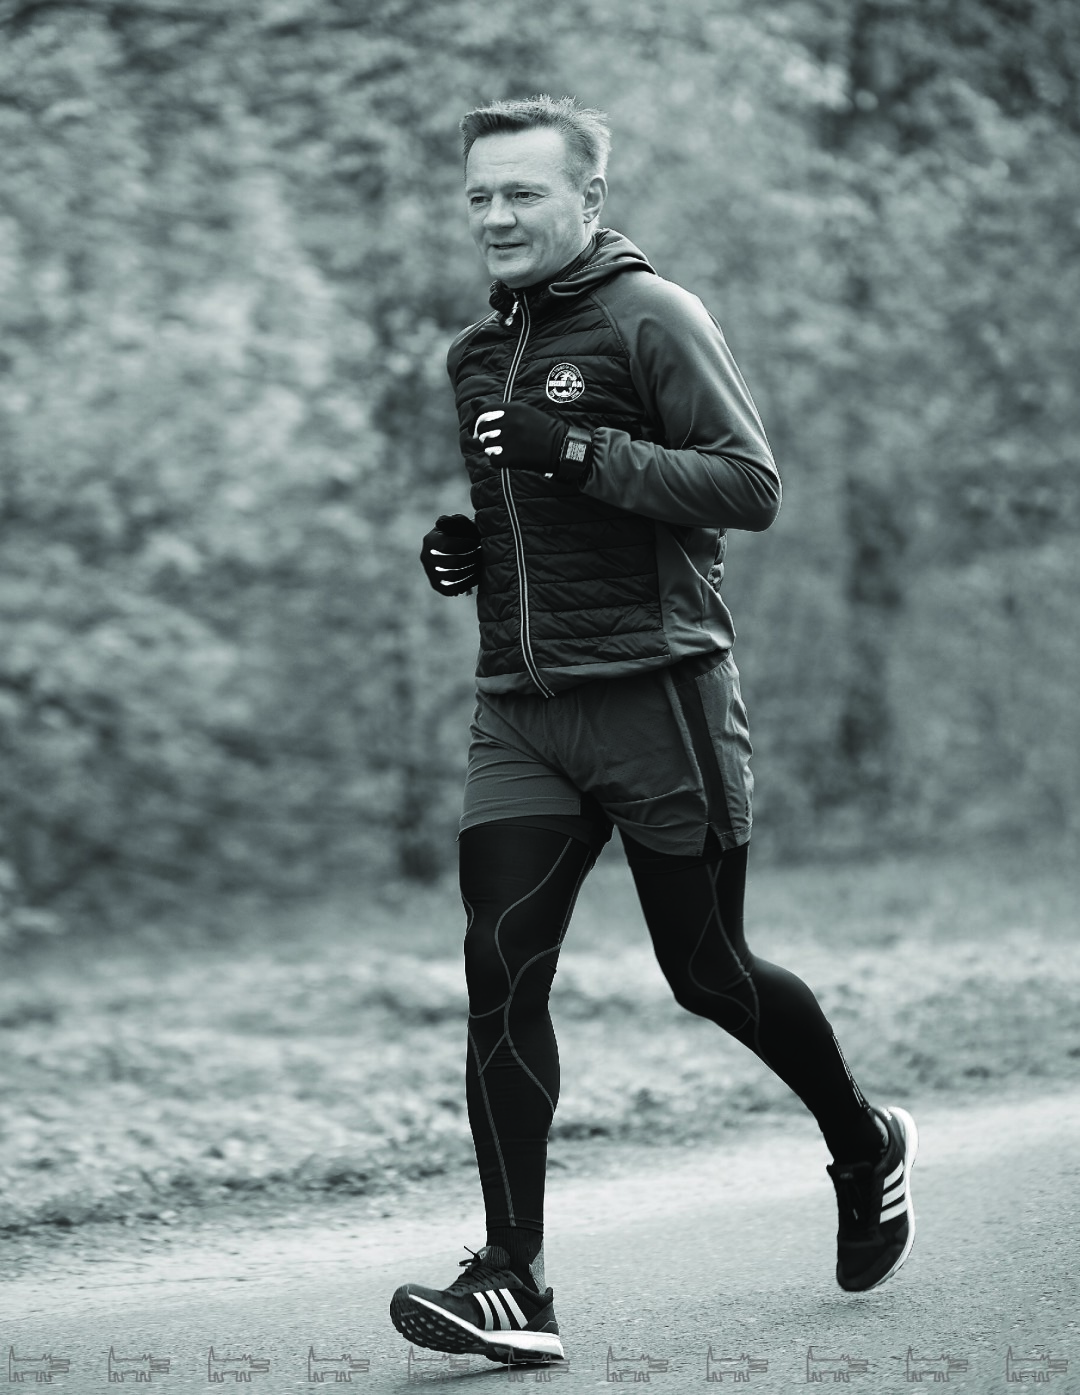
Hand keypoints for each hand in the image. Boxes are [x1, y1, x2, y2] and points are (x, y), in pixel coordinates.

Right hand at [420, 514, 481, 596]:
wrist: (455, 549)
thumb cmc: (460, 534)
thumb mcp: (458, 524)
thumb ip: (455, 521)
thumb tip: (442, 522)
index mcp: (430, 540)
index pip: (447, 545)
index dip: (465, 545)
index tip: (477, 542)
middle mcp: (426, 558)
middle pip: (451, 562)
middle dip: (471, 558)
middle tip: (482, 554)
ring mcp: (430, 573)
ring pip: (452, 577)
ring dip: (471, 571)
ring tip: (480, 564)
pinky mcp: (437, 586)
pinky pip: (452, 589)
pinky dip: (467, 583)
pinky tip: (477, 576)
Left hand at [473, 401, 592, 483]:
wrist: (559, 446)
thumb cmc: (539, 428)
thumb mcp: (521, 411)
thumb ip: (496, 408)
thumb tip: (473, 403)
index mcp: (512, 409)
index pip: (482, 412)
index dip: (475, 421)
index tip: (475, 430)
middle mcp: (509, 422)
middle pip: (482, 430)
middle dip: (483, 436)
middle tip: (493, 441)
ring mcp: (509, 440)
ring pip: (486, 445)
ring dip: (492, 448)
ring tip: (505, 449)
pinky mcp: (511, 456)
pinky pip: (493, 459)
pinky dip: (498, 460)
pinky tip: (509, 458)